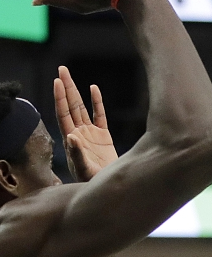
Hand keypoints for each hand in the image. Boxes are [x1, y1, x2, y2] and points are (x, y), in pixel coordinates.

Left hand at [54, 66, 117, 181]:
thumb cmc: (94, 182)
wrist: (109, 187)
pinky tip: (93, 89)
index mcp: (71, 140)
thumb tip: (71, 136)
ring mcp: (90, 134)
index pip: (63, 114)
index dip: (60, 98)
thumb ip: (77, 154)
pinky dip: (96, 102)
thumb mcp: (84, 170)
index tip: (57, 82)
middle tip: (62, 70)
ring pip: (81, 108)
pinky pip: (99, 115)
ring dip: (76, 92)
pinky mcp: (103, 136)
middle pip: (70, 106)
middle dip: (66, 87)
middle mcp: (78, 133)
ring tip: (69, 75)